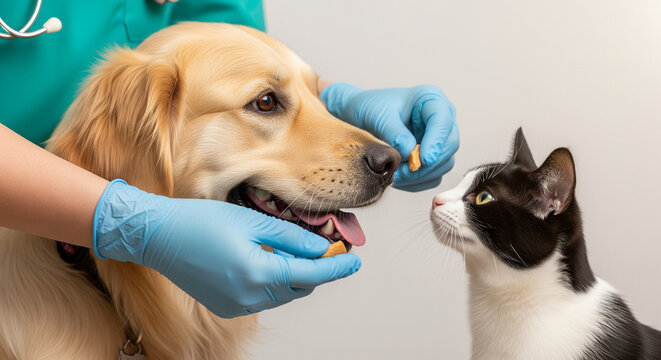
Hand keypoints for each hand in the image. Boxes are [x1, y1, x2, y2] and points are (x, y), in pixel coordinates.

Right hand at [93, 180, 360, 317]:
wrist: (158, 237)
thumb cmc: (201, 221)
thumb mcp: (252, 221)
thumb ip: (291, 237)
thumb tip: (322, 247)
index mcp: (258, 273)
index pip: (311, 273)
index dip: (337, 267)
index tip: (356, 261)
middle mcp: (250, 297)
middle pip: (299, 287)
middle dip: (318, 270)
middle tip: (333, 249)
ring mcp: (238, 305)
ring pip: (283, 293)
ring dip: (298, 276)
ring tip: (305, 252)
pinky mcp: (228, 306)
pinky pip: (264, 297)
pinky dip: (277, 281)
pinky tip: (275, 261)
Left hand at [321, 84, 458, 190]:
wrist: (362, 118)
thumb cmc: (371, 108)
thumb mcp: (379, 117)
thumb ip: (395, 133)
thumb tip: (410, 153)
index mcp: (431, 99)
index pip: (443, 122)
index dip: (436, 142)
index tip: (424, 160)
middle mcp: (441, 118)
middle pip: (450, 145)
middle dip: (428, 164)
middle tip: (404, 173)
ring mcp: (439, 138)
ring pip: (445, 163)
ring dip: (422, 175)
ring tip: (396, 176)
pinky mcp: (433, 156)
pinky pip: (434, 175)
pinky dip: (418, 181)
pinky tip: (399, 179)